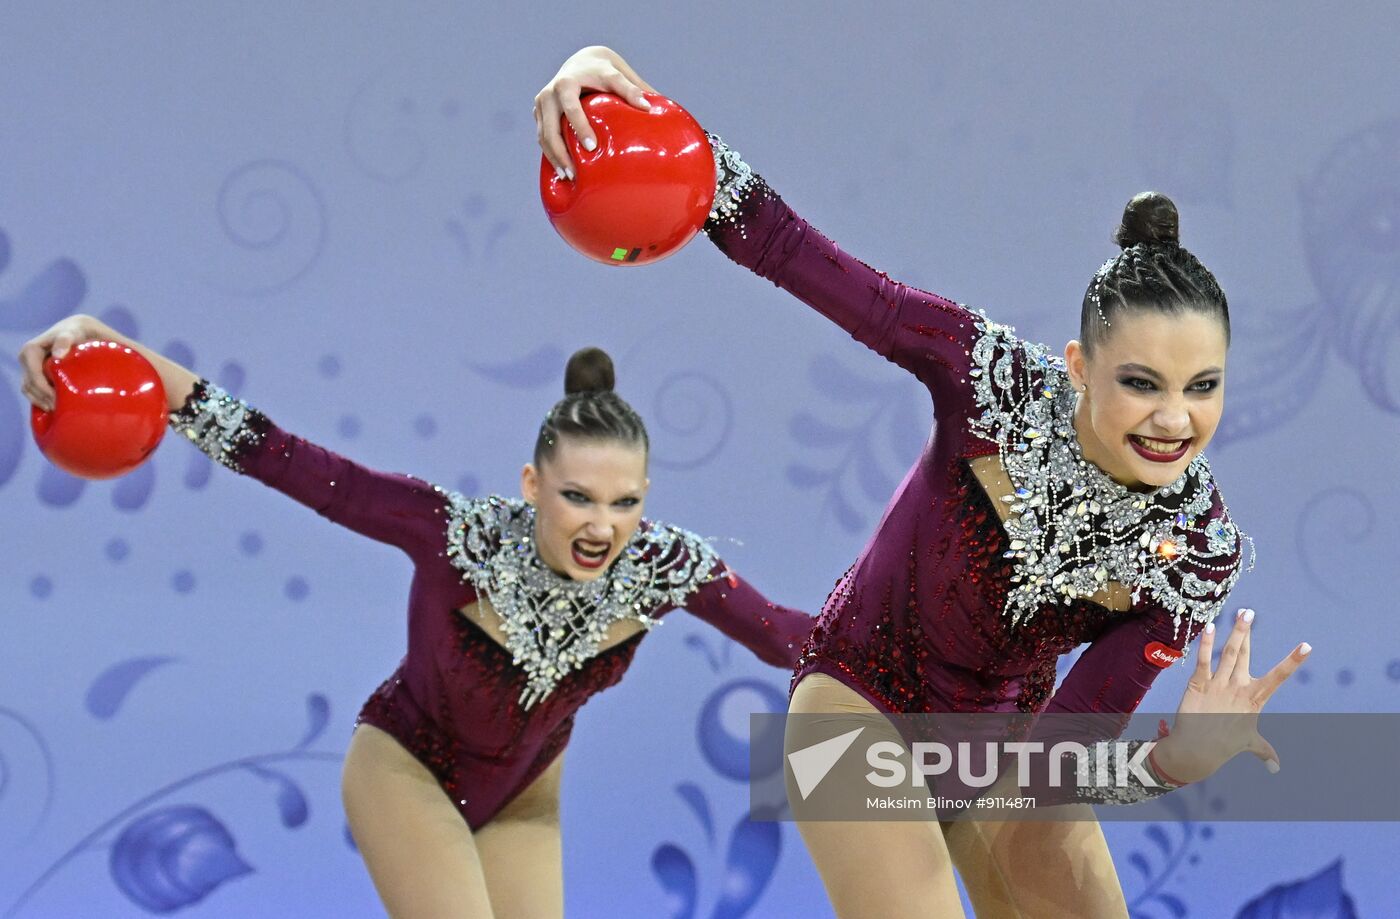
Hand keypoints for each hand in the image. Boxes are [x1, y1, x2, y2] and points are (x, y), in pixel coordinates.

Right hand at [17, 314, 117, 411]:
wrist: (79, 330)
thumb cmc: (78, 331)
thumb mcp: (71, 332)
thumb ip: (65, 340)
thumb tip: (58, 356)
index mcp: (31, 350)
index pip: (33, 375)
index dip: (43, 389)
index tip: (58, 399)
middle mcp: (27, 360)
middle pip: (30, 385)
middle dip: (43, 399)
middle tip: (61, 410)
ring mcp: (30, 369)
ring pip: (30, 391)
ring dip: (42, 403)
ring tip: (59, 411)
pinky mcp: (36, 376)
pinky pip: (33, 392)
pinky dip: (41, 402)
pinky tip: (55, 409)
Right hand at [533, 45, 656, 178]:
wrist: (582, 61)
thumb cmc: (603, 71)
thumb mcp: (616, 75)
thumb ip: (630, 89)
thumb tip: (648, 108)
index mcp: (565, 84)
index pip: (571, 108)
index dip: (580, 128)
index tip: (592, 148)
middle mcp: (548, 94)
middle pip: (550, 129)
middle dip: (560, 153)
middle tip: (574, 174)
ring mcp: (541, 105)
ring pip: (543, 137)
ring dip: (554, 158)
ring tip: (568, 178)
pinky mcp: (540, 114)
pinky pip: (543, 137)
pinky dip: (551, 154)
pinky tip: (562, 170)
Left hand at [1152, 608, 1310, 783]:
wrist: (1196, 751)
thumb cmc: (1225, 746)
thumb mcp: (1249, 744)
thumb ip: (1264, 750)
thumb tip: (1275, 766)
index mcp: (1254, 699)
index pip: (1278, 677)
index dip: (1292, 661)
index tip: (1306, 646)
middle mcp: (1237, 688)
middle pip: (1244, 655)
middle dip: (1247, 632)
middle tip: (1250, 611)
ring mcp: (1218, 684)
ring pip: (1228, 653)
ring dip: (1234, 632)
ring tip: (1240, 613)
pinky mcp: (1198, 684)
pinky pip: (1203, 660)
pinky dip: (1207, 644)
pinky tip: (1210, 627)